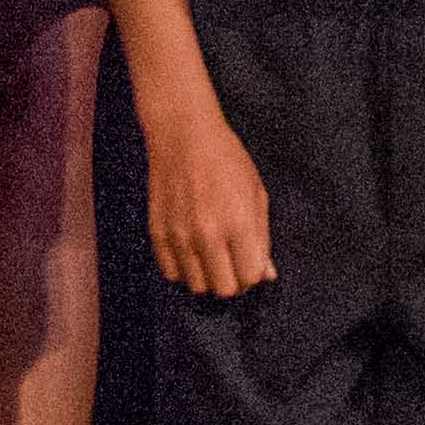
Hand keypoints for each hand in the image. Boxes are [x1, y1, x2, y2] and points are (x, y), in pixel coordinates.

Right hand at [147, 116, 275, 298]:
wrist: (183, 135)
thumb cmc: (227, 160)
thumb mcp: (256, 193)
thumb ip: (262, 238)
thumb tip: (267, 275)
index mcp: (239, 223)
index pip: (250, 277)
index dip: (253, 274)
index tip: (249, 261)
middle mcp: (208, 234)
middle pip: (224, 289)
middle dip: (233, 280)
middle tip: (231, 261)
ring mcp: (179, 235)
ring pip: (196, 285)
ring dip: (207, 276)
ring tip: (210, 253)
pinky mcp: (157, 233)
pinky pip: (171, 273)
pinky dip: (183, 269)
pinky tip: (190, 249)